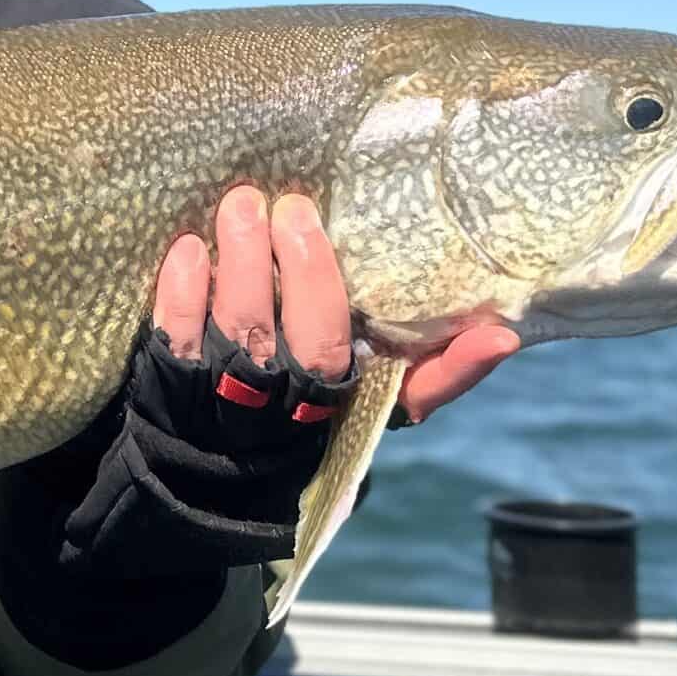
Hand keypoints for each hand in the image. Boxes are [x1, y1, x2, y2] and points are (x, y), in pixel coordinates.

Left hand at [157, 188, 516, 424]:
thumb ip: (444, 373)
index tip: (314, 224)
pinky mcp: (168, 383)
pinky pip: (171, 336)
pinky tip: (188, 247)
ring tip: (241, 205)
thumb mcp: (387, 403)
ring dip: (233, 264)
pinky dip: (178, 292)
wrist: (229, 471)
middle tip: (286, 204)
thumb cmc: (322, 411)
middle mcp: (272, 403)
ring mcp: (216, 393)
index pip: (331, 350)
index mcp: (332, 401)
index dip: (323, 290)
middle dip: (282, 268)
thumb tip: (508, 335)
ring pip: (226, 329)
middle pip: (275, 335)